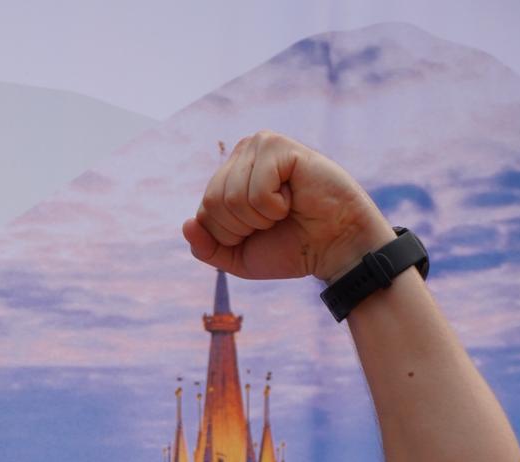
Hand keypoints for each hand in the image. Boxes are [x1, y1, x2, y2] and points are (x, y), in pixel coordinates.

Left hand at [182, 131, 395, 284]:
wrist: (333, 247)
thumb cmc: (290, 247)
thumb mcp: (238, 257)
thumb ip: (207, 247)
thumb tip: (186, 223)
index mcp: (228, 177)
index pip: (203, 213)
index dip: (230, 236)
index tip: (259, 232)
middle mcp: (241, 155)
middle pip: (212, 204)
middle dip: (242, 227)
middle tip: (274, 221)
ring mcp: (260, 146)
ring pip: (231, 198)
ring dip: (260, 218)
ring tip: (285, 208)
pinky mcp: (279, 146)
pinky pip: (256, 190)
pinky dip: (274, 207)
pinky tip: (294, 197)